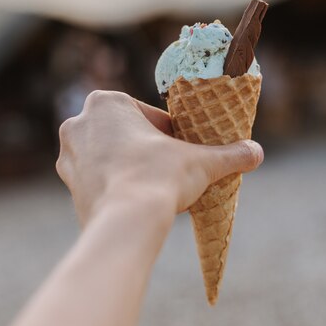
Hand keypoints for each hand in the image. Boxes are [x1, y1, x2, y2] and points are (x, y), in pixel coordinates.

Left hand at [56, 90, 263, 225]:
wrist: (126, 222)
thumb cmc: (159, 178)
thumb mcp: (201, 162)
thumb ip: (229, 154)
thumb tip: (256, 153)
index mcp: (106, 103)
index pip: (150, 116)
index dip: (173, 135)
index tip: (185, 151)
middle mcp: (79, 124)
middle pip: (128, 134)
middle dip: (149, 148)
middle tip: (172, 167)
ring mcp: (69, 157)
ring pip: (112, 155)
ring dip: (133, 166)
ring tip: (156, 185)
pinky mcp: (68, 186)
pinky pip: (100, 179)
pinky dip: (118, 185)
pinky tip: (138, 198)